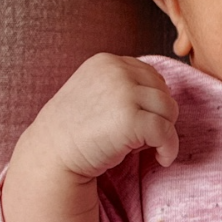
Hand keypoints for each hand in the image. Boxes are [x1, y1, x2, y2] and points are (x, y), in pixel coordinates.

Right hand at [27, 53, 178, 181]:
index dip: (151, 102)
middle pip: (164, 92)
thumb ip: (123, 86)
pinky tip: (162, 158)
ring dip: (165, 132)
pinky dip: (170, 148)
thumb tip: (164, 95)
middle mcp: (117, 71)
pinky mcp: (131, 119)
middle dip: (158, 116)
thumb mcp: (95, 93)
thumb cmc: (75, 131)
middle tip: (140, 138)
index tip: (140, 123)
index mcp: (107, 62)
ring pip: (169, 110)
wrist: (52, 154)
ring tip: (146, 146)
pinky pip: (167, 132)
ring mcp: (124, 93)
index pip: (150, 76)